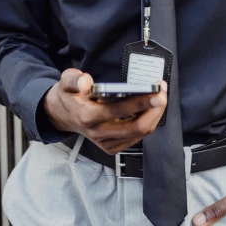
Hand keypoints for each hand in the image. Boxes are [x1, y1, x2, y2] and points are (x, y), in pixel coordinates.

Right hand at [42, 68, 167, 154]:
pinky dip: (147, 123)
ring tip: (160, 96)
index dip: (142, 101)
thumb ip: (74, 79)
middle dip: (155, 110)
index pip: (120, 111)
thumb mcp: (65, 81)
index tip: (157, 91)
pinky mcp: (112, 147)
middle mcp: (98, 133)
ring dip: (154, 116)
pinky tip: (151, 109)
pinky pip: (136, 137)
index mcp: (88, 116)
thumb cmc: (69, 95)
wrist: (62, 115)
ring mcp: (106, 143)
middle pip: (137, 127)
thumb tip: (87, 82)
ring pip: (140, 133)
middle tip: (163, 92)